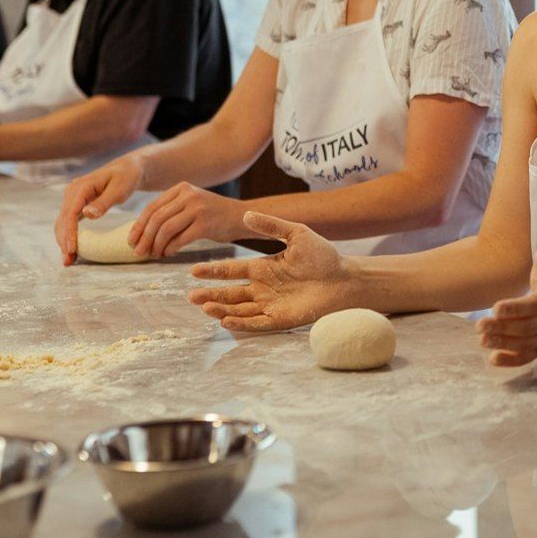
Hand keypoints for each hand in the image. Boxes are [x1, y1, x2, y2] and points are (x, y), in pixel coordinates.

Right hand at [55, 155, 143, 263]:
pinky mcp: (76, 204)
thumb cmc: (126, 177)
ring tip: (68, 260)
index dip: (69, 233)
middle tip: (68, 261)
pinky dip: (68, 235)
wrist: (128, 169)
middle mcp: (72, 192)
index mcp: (81, 187)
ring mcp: (72, 198)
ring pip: (63, 222)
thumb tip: (86, 214)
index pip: (70, 213)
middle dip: (64, 241)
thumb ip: (104, 202)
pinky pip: (68, 222)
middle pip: (63, 220)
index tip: (72, 249)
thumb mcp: (119, 189)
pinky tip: (72, 250)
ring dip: (63, 241)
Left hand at [125, 183, 244, 260]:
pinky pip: (180, 239)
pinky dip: (170, 248)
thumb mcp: (192, 204)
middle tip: (138, 252)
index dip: (139, 225)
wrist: (241, 217)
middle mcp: (188, 195)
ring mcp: (197, 209)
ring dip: (156, 245)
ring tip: (154, 255)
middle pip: (156, 218)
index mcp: (181, 188)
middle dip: (144, 238)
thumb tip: (143, 233)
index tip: (131, 240)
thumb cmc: (213, 215)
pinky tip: (168, 254)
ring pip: (166, 229)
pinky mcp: (205, 224)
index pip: (152, 207)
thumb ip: (171, 211)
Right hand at [187, 211, 361, 332]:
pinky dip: (240, 323)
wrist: (346, 279)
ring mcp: (270, 305)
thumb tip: (245, 214)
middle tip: (191, 295)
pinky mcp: (280, 320)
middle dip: (210, 295)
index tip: (194, 271)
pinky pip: (256, 323)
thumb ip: (271, 226)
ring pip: (239, 309)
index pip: (232, 270)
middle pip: (230, 293)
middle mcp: (263, 288)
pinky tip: (225, 320)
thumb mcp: (296, 234)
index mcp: (264, 268)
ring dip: (221, 309)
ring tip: (204, 307)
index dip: (213, 271)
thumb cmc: (323, 256)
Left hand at [477, 248, 536, 366]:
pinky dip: (511, 361)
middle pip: (528, 328)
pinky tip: (493, 359)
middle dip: (503, 328)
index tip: (495, 308)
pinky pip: (527, 358)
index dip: (515, 308)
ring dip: (503, 344)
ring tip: (482, 339)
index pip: (535, 305)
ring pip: (526, 345)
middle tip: (480, 325)